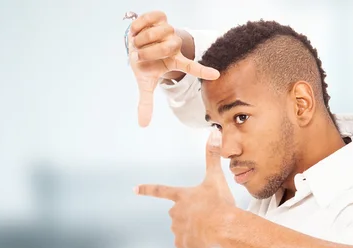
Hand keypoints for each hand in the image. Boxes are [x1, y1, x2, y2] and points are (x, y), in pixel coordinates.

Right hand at [127, 11, 219, 126]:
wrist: (135, 43)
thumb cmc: (143, 64)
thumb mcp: (145, 83)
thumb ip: (146, 103)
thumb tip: (142, 125)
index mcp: (175, 61)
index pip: (192, 67)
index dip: (203, 70)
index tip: (216, 75)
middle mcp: (176, 45)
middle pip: (169, 46)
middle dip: (151, 51)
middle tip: (143, 53)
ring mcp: (170, 30)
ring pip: (159, 32)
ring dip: (142, 39)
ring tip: (140, 42)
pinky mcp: (161, 16)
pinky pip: (151, 18)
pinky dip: (140, 25)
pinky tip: (138, 30)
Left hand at [135, 130, 234, 247]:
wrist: (224, 227)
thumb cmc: (220, 203)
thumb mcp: (216, 178)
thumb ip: (213, 156)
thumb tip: (214, 132)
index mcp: (181, 196)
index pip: (160, 190)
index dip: (147, 189)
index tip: (134, 189)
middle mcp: (175, 212)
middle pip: (178, 215)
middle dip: (191, 218)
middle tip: (209, 217)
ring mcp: (176, 229)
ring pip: (183, 233)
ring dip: (195, 234)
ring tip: (210, 230)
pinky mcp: (181, 244)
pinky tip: (204, 243)